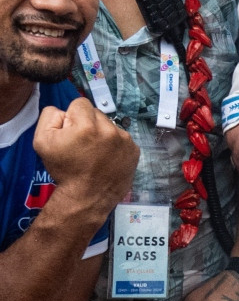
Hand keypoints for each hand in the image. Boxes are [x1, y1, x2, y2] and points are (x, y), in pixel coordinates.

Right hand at [33, 97, 137, 213]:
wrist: (87, 196)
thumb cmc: (64, 170)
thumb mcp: (42, 142)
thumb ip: (50, 117)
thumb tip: (64, 110)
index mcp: (87, 126)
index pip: (80, 103)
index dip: (72, 117)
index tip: (70, 133)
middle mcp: (110, 129)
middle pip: (96, 113)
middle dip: (88, 124)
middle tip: (81, 145)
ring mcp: (125, 139)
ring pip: (110, 125)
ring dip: (102, 134)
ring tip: (94, 153)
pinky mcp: (135, 149)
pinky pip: (122, 138)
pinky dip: (114, 145)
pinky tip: (106, 158)